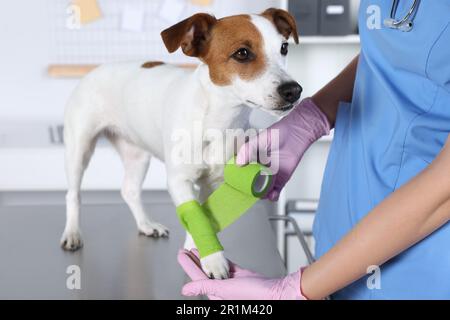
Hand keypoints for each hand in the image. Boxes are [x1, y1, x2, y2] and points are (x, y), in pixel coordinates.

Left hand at [178, 249, 306, 299]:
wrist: (274, 291)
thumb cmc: (252, 294)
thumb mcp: (224, 289)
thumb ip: (204, 286)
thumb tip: (185, 289)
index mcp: (216, 295)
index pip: (197, 277)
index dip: (188, 265)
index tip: (180, 254)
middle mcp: (221, 289)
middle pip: (204, 272)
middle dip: (194, 261)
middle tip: (184, 250)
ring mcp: (230, 282)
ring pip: (213, 267)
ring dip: (205, 258)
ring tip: (195, 248)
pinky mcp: (239, 275)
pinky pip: (226, 265)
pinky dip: (220, 259)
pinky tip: (213, 253)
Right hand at [236, 98, 329, 200]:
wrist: (297, 134)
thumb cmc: (279, 133)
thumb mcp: (259, 139)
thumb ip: (248, 149)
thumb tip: (239, 163)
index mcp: (252, 160)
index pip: (242, 172)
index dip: (239, 179)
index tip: (236, 184)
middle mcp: (260, 169)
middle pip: (251, 184)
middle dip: (250, 190)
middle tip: (250, 191)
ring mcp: (270, 175)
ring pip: (263, 190)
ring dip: (261, 195)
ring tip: (262, 194)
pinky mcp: (281, 179)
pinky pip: (275, 191)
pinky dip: (273, 196)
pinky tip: (271, 195)